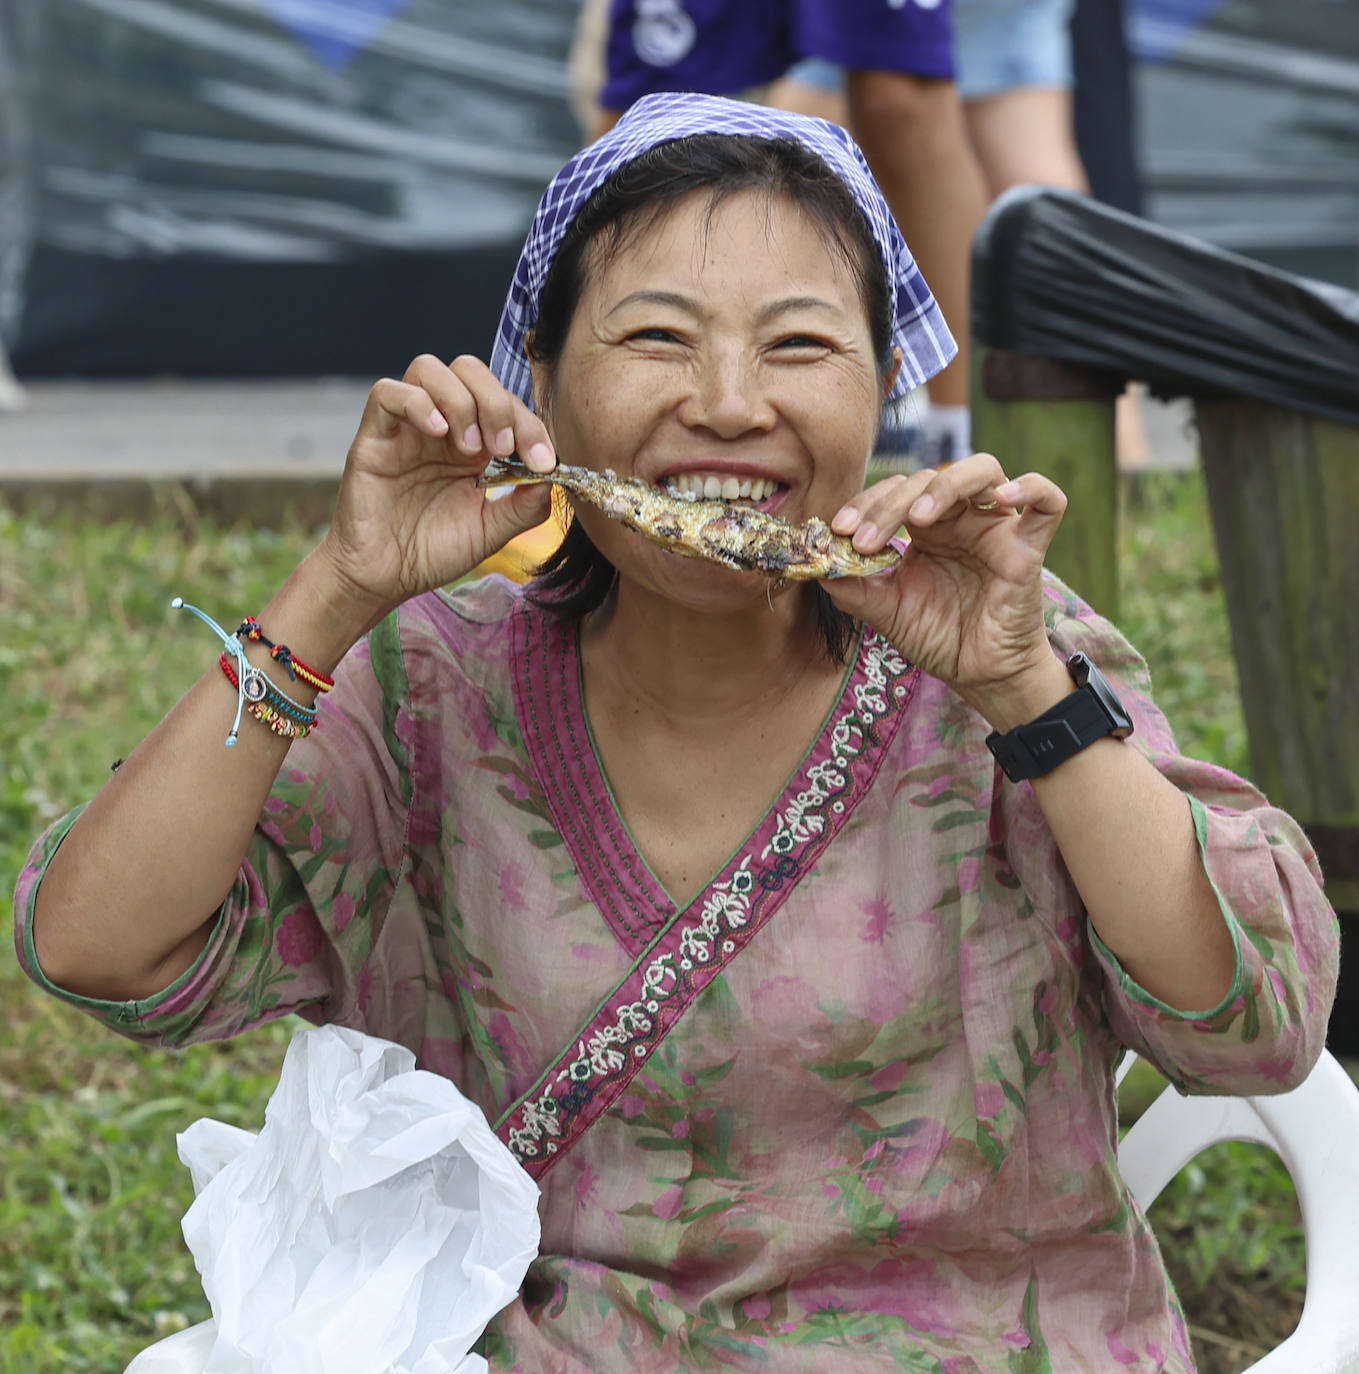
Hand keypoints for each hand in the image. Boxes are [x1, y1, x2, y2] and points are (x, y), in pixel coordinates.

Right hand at [316, 355, 555, 622]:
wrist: (385, 579)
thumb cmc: (434, 553)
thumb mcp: (491, 531)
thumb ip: (524, 506)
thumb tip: (554, 477)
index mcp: (473, 443)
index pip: (505, 403)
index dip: (531, 423)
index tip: (543, 461)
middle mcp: (441, 427)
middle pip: (469, 371)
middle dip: (497, 402)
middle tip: (503, 448)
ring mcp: (406, 429)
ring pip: (428, 369)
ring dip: (460, 400)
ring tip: (470, 448)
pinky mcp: (374, 438)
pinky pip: (387, 393)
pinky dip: (417, 404)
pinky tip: (437, 434)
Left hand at [821, 453, 1068, 715]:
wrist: (980, 675)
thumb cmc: (939, 637)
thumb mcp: (886, 611)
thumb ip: (853, 587)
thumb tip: (815, 565)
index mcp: (926, 527)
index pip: (895, 490)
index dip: (866, 503)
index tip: (839, 531)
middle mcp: (960, 518)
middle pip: (928, 479)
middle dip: (889, 504)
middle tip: (864, 539)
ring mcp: (996, 527)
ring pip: (982, 471)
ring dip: (944, 486)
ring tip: (918, 517)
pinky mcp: (1029, 547)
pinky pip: (1048, 503)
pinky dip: (1031, 488)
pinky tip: (1002, 497)